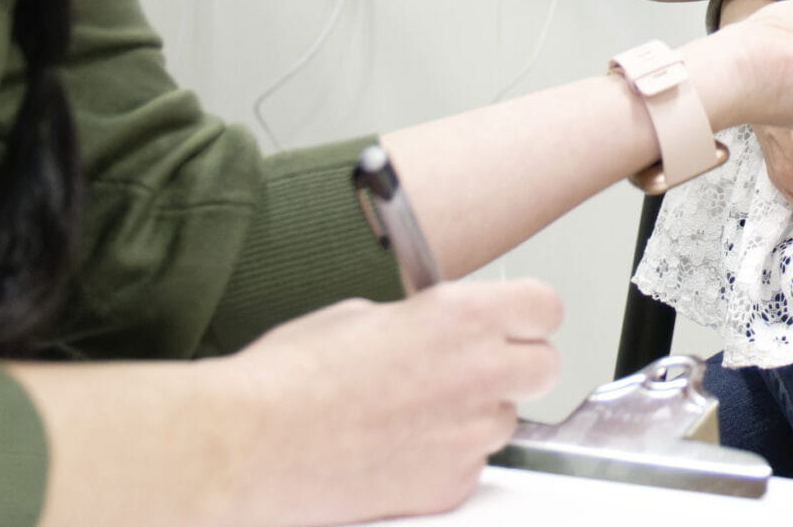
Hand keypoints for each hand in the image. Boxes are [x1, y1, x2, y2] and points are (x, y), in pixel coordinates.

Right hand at [227, 280, 562, 523]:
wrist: (247, 446)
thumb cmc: (287, 378)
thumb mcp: (362, 315)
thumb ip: (423, 321)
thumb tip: (438, 330)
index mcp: (462, 316)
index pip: (546, 307)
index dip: (526, 315)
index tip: (512, 321)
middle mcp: (479, 373)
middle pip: (544, 366)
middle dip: (514, 365)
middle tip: (474, 368)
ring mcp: (468, 435)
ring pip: (506, 421)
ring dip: (476, 415)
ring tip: (416, 414)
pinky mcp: (449, 485)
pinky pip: (472, 466)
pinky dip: (446, 459)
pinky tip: (399, 450)